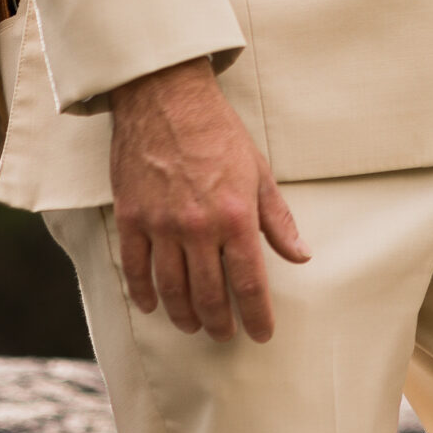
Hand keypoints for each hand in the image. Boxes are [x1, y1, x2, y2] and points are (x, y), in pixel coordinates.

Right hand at [109, 56, 309, 341]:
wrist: (165, 97)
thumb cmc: (217, 132)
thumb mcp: (259, 172)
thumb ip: (278, 220)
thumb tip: (300, 256)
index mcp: (235, 216)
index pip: (249, 282)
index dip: (257, 315)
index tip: (262, 333)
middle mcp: (199, 227)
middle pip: (209, 294)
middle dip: (219, 322)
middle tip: (225, 334)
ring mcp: (161, 224)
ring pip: (172, 288)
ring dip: (184, 315)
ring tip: (193, 326)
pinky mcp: (132, 216)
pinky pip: (135, 267)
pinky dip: (143, 293)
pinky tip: (153, 305)